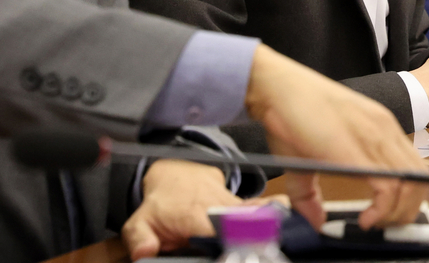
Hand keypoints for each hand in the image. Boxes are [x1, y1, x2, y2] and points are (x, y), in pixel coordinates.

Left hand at [121, 160, 285, 259]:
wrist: (179, 174)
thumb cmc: (162, 204)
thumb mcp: (140, 221)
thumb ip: (140, 238)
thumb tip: (144, 253)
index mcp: (195, 214)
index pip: (216, 230)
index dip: (228, 241)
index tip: (237, 251)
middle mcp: (220, 207)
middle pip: (243, 224)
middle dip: (256, 236)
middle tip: (267, 247)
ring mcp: (235, 205)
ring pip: (257, 215)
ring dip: (270, 227)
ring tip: (285, 235)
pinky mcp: (246, 206)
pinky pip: (263, 210)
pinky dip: (274, 214)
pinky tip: (289, 218)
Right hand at [245, 45, 426, 229]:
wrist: (277, 89)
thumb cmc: (293, 115)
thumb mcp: (310, 157)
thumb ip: (312, 194)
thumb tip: (313, 222)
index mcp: (380, 128)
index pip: (415, 166)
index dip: (409, 197)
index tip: (391, 216)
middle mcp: (385, 131)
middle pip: (421, 177)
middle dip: (408, 209)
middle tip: (386, 226)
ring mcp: (375, 137)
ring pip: (412, 183)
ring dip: (399, 213)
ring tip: (375, 223)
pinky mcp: (359, 150)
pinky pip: (390, 186)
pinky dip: (384, 210)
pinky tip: (366, 219)